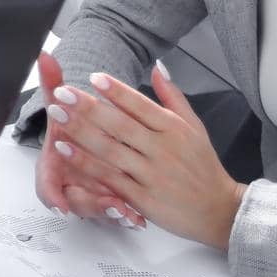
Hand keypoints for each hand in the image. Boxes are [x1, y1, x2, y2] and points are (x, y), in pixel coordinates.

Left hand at [46, 62, 244, 248]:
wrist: (219, 210)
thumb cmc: (203, 166)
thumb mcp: (194, 127)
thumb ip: (173, 96)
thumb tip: (157, 66)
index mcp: (174, 128)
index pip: (141, 105)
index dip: (116, 91)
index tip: (93, 76)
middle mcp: (162, 149)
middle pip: (120, 125)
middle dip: (88, 107)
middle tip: (61, 92)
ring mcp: (151, 174)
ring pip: (111, 150)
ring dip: (81, 132)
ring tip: (57, 116)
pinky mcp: (142, 198)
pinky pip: (109, 178)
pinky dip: (86, 164)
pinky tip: (66, 150)